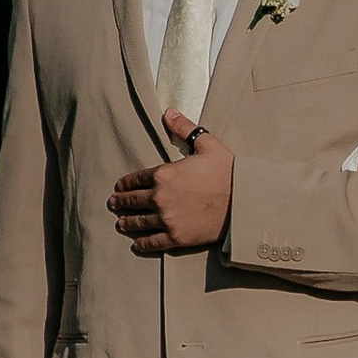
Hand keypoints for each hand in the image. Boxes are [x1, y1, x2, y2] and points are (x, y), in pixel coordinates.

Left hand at [109, 124, 234, 256]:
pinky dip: (143, 244)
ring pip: (139, 222)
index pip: (137, 179)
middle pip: (133, 200)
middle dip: (121, 201)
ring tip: (121, 223)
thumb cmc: (228, 171)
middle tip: (113, 203)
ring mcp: (167, 219)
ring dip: (127, 223)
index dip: (126, 183)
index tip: (119, 186)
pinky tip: (137, 244)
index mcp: (164, 174)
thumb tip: (168, 112)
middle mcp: (160, 197)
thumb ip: (184, 128)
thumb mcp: (206, 144)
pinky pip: (153, 242)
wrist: (244, 201)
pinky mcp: (177, 237)